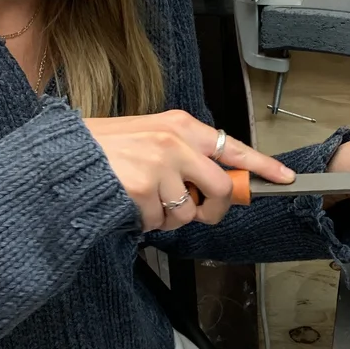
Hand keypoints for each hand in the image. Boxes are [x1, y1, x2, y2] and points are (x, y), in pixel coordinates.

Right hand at [83, 110, 293, 230]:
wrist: (64, 156)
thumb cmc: (106, 148)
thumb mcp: (151, 136)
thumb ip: (186, 154)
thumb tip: (216, 184)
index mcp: (181, 126)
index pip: (233, 147)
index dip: (263, 166)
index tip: (284, 178)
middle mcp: (175, 142)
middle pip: (221, 188)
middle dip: (213, 210)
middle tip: (199, 213)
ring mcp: (160, 165)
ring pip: (189, 212)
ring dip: (171, 218)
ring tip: (146, 201)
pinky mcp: (144, 188)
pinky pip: (160, 222)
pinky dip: (146, 222)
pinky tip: (129, 205)